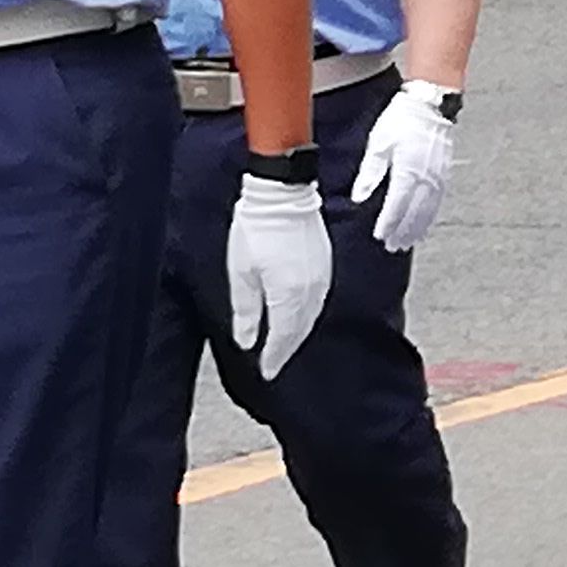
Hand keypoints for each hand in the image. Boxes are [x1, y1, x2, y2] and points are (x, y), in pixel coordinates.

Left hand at [227, 174, 332, 378]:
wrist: (282, 194)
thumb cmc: (256, 228)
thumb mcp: (241, 273)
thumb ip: (245, 310)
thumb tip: (247, 340)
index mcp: (288, 294)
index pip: (282, 337)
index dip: (274, 357)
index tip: (266, 372)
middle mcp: (310, 290)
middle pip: (299, 330)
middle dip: (286, 349)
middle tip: (274, 365)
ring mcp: (321, 277)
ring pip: (311, 317)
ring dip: (298, 334)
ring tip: (285, 346)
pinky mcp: (325, 265)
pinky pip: (317, 301)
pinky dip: (307, 316)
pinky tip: (298, 316)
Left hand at [349, 80, 459, 253]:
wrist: (430, 104)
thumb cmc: (402, 120)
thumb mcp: (379, 143)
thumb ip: (370, 172)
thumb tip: (359, 196)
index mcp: (407, 172)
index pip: (396, 207)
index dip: (387, 224)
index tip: (379, 236)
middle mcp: (425, 178)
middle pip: (414, 214)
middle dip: (402, 232)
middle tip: (392, 246)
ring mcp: (437, 177)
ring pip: (428, 211)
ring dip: (417, 229)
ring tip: (406, 242)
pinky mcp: (443, 174)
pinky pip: (437, 202)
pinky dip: (430, 217)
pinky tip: (424, 224)